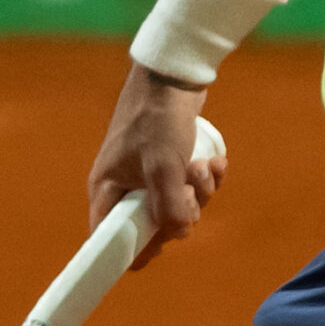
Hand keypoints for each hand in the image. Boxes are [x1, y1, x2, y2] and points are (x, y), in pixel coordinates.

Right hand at [86, 65, 226, 268]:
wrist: (173, 75)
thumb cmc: (158, 118)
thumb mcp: (164, 167)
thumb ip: (168, 208)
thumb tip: (178, 234)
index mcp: (108, 190)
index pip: (110, 240)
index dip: (137, 249)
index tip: (165, 243)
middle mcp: (125, 186)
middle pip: (155, 226)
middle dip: (182, 211)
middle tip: (189, 190)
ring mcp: (148, 174)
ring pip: (179, 205)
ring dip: (200, 191)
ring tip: (204, 166)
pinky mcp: (171, 161)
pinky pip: (191, 185)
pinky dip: (207, 178)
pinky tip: (216, 162)